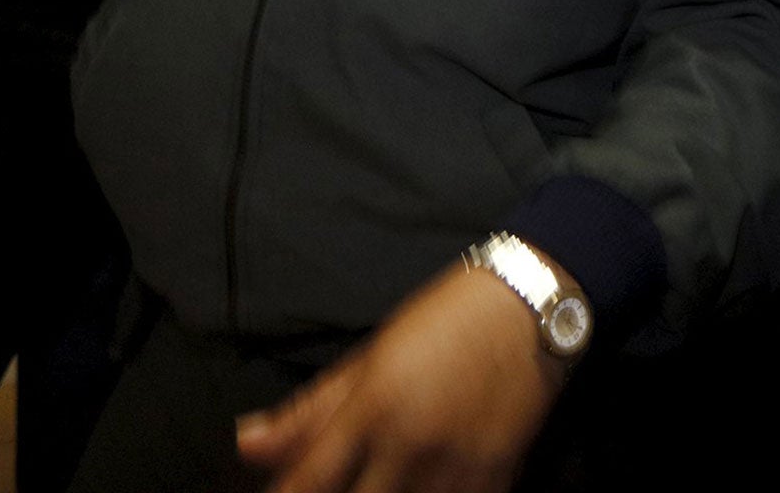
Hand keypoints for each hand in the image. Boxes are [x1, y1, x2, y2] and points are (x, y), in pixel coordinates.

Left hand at [237, 263, 564, 492]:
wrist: (531, 305)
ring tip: (383, 481)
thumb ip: (311, 409)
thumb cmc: (447, 319)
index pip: (307, 482)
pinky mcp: (494, 479)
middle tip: (341, 483)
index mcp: (373, 407)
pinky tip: (420, 487)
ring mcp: (455, 467)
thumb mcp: (372, 354)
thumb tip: (247, 444)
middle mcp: (410, 444)